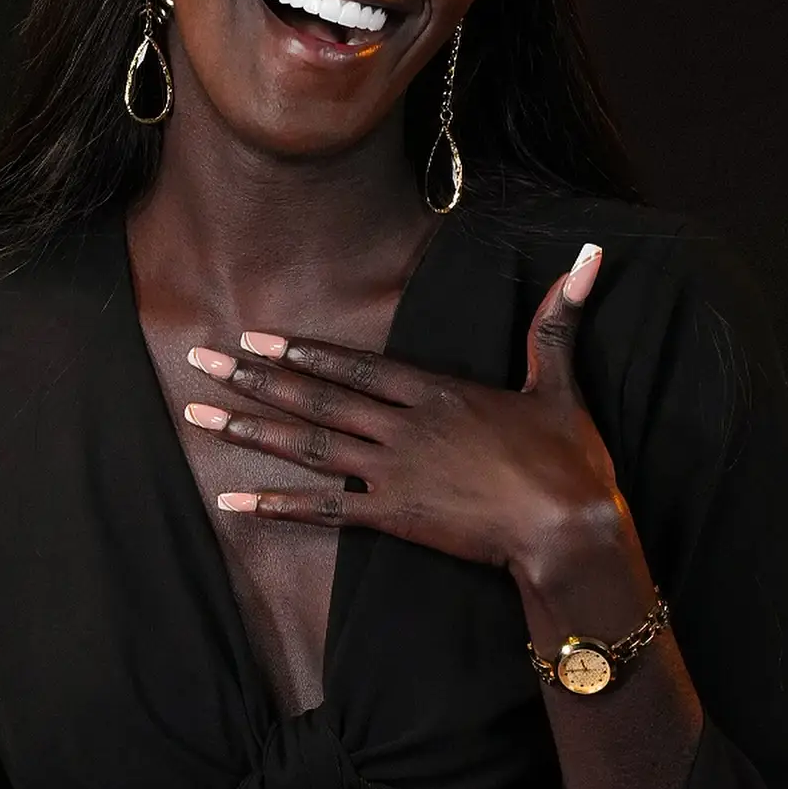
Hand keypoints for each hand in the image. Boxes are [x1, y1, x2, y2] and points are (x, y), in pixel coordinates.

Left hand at [184, 243, 622, 581]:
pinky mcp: (395, 516)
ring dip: (248, 429)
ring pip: (307, 446)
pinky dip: (275, 506)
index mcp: (436, 392)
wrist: (572, 531)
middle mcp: (404, 427)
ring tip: (197, 416)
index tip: (254, 335)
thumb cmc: (570, 459)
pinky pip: (324, 511)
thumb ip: (558, 321)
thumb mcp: (561, 381)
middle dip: (252, 377)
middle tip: (199, 360)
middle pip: (314, 398)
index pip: (354, 366)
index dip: (301, 351)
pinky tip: (232, 501)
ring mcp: (394, 472)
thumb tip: (590, 257)